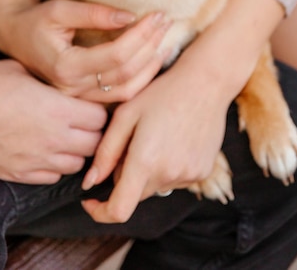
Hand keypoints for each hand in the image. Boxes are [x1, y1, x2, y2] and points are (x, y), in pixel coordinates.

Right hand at [0, 0, 171, 101]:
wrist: (16, 41)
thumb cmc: (37, 22)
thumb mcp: (59, 10)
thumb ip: (94, 13)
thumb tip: (130, 17)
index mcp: (66, 66)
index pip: (117, 55)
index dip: (142, 34)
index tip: (158, 14)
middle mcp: (73, 89)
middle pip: (126, 73)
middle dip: (151, 45)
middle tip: (166, 22)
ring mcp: (78, 100)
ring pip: (127, 91)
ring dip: (150, 67)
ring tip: (165, 42)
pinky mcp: (84, 102)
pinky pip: (120, 97)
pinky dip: (141, 80)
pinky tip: (152, 61)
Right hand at [0, 59, 106, 182]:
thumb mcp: (24, 71)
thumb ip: (51, 83)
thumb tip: (67, 83)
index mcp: (57, 109)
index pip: (100, 118)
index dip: (99, 111)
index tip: (92, 105)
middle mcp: (52, 138)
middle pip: (94, 144)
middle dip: (93, 133)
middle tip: (83, 122)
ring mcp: (35, 160)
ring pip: (76, 165)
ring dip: (77, 151)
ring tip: (66, 137)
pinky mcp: (18, 175)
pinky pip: (52, 178)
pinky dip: (55, 167)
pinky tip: (46, 151)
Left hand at [80, 47, 229, 222]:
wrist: (206, 83)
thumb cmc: (162, 92)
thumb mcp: (126, 115)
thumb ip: (106, 152)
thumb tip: (90, 182)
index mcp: (145, 161)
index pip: (119, 210)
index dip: (100, 212)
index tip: (91, 200)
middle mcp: (169, 175)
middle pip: (135, 194)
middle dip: (125, 176)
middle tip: (131, 142)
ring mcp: (189, 176)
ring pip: (154, 186)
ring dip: (148, 171)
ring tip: (156, 135)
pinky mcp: (202, 172)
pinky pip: (174, 179)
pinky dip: (167, 167)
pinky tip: (174, 139)